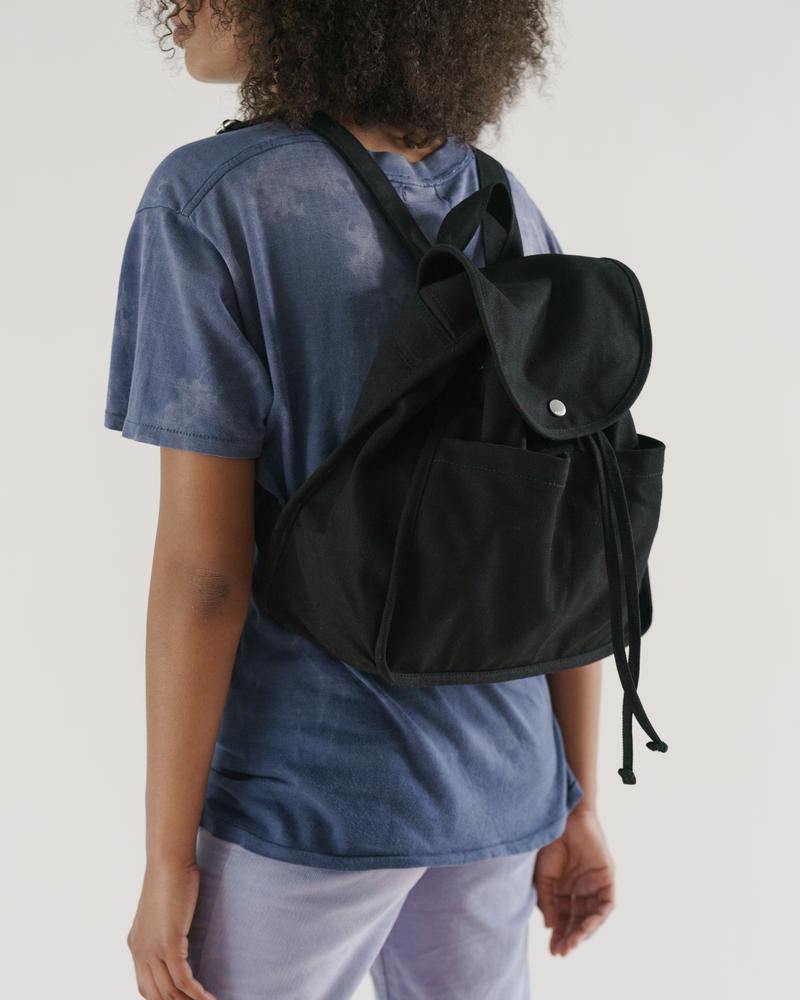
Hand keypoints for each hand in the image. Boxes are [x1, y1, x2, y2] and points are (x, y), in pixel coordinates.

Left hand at [127, 858, 215, 999]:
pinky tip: (209, 997)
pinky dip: (196, 993)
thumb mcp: (163, 909)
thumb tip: (178, 937)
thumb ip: (165, 928)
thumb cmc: (170, 876)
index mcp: (136, 945)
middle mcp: (140, 951)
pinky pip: (183, 979)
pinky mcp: (169, 943)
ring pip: (170, 991)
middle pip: (156, 995)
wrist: (168, 860)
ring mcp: (152, 949)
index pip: (145, 987)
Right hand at [532, 807, 614, 955]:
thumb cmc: (548, 843)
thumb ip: (547, 902)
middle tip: (561, 951)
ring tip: (572, 944)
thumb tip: (551, 927)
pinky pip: (606, 905)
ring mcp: (594, 884)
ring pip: (593, 917)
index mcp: (563, 888)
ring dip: (583, 932)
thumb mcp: (542, 877)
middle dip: (570, 937)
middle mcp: (580, 889)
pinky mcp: (607, 878)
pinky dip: (597, 919)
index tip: (552, 950)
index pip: (564, 918)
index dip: (559, 934)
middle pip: (578, 920)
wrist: (560, 818)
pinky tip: (585, 929)